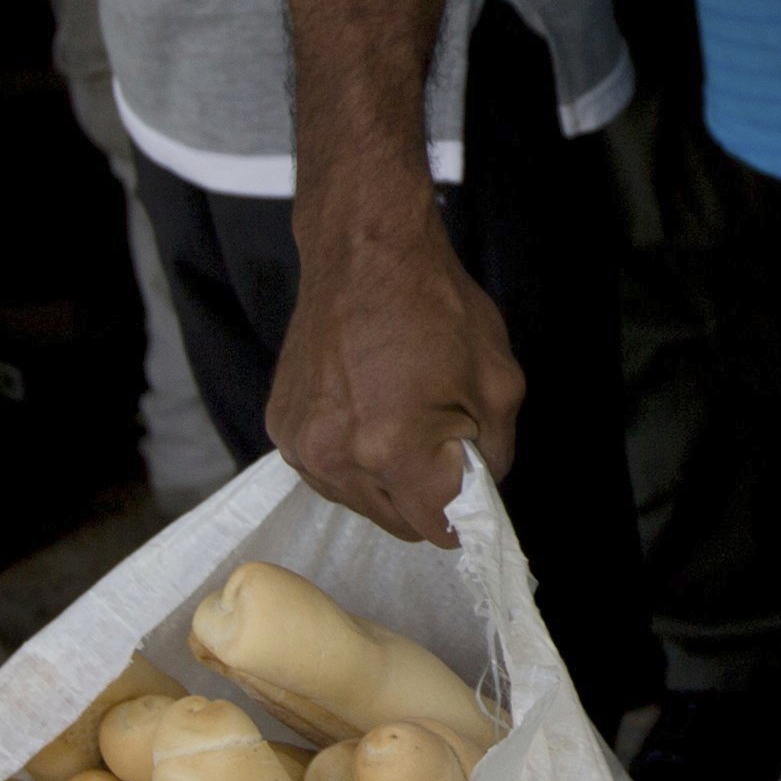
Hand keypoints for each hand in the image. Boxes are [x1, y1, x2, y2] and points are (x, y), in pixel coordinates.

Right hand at [270, 211, 520, 545]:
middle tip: (440, 441)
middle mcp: (337, 458)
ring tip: (399, 418)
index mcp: (393, 450)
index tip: (471, 484)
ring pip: (361, 503)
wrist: (363, 252)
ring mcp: (302, 446)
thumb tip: (479, 490)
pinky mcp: (282, 430)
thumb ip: (495, 456)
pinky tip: (367, 410)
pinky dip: (353, 457)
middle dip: (426, 495)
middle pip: (398, 524)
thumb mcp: (498, 383)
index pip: (437, 528)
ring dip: (388, 480)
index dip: (465, 512)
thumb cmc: (435, 305)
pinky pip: (329, 473)